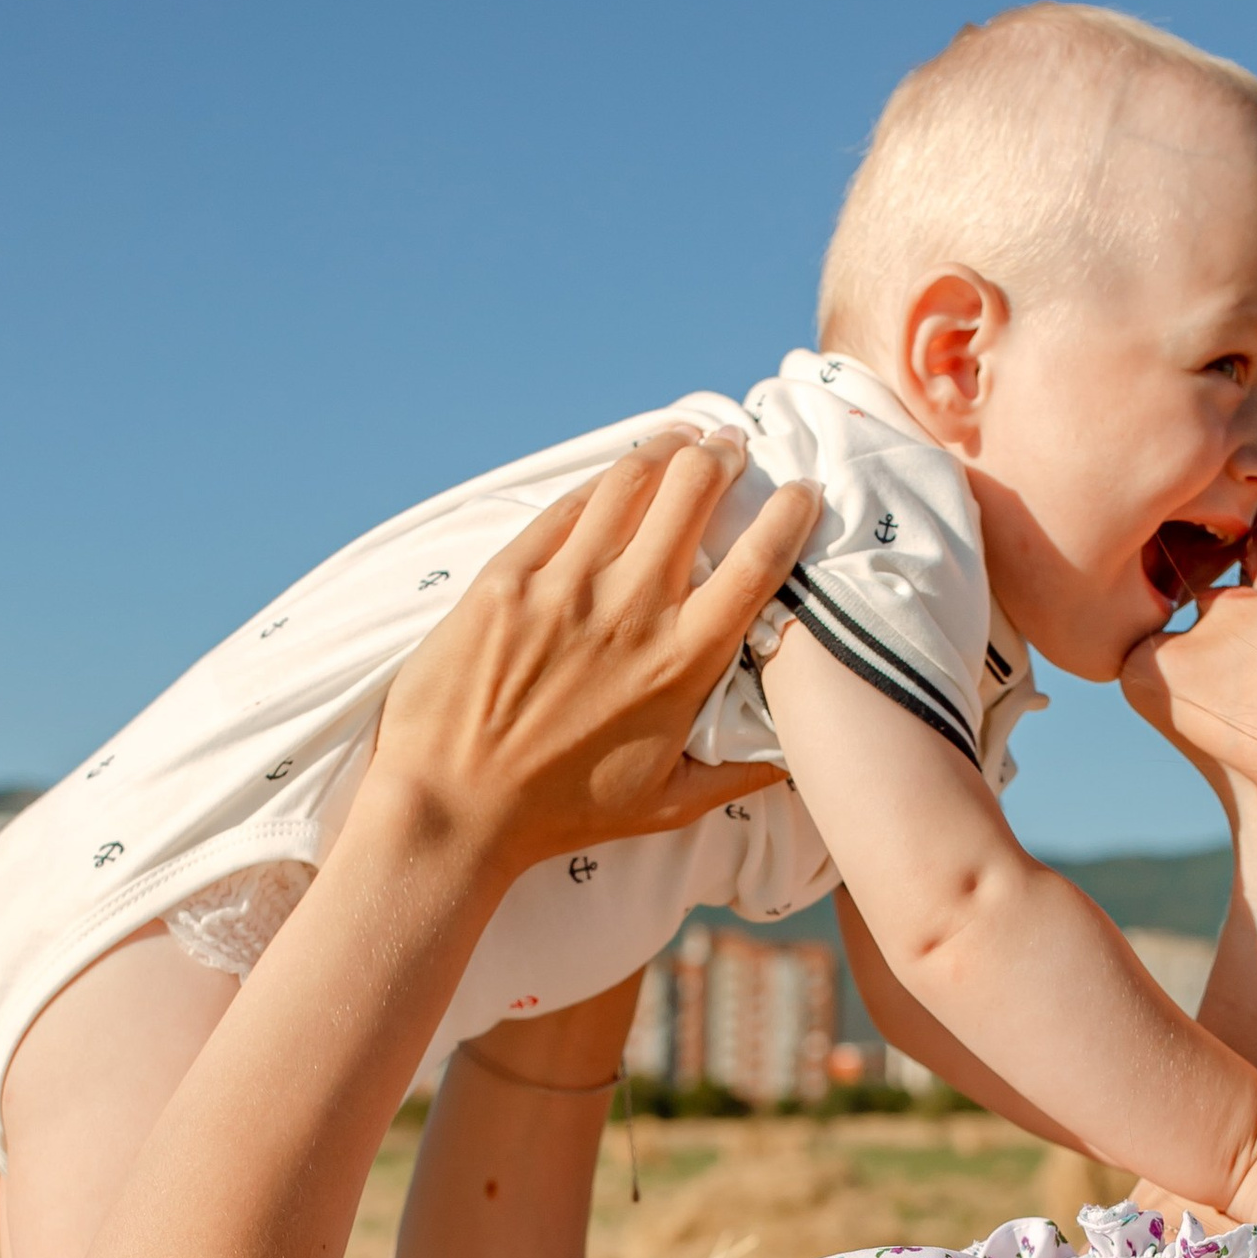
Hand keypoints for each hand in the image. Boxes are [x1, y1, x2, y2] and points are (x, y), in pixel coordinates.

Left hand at [366, 432, 819, 878]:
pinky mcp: (507, 576)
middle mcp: (633, 608)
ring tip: (680, 443)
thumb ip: (738, 773)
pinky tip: (614, 479)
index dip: (790, 512)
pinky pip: (567, 506)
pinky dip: (601, 484)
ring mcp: (566, 585)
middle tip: (728, 452)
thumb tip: (794, 761)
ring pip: (632, 478)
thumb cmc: (561, 814)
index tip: (802, 492)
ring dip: (666, 450)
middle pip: (696, 489)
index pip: (759, 560)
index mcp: (684, 660)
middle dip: (722, 457)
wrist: (454, 809)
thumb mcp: (669, 804)